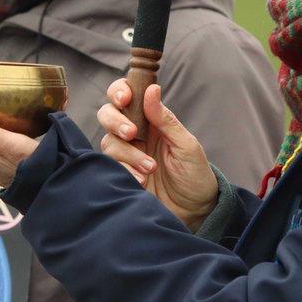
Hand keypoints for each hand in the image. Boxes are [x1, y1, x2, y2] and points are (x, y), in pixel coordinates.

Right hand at [98, 80, 218, 229]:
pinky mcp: (121, 173)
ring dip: (128, 154)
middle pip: (107, 114)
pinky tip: (142, 181)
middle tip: (132, 135)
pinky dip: (125, 171)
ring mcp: (126, 154)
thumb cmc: (194, 175)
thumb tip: (152, 88)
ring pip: (108, 142)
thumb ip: (166, 119)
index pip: (127, 95)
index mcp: (151, 120)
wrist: (194, 212)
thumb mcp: (186, 145)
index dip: (120, 91)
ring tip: (150, 168)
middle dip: (116, 122)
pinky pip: (110, 166)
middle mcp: (135, 134)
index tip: (125, 98)